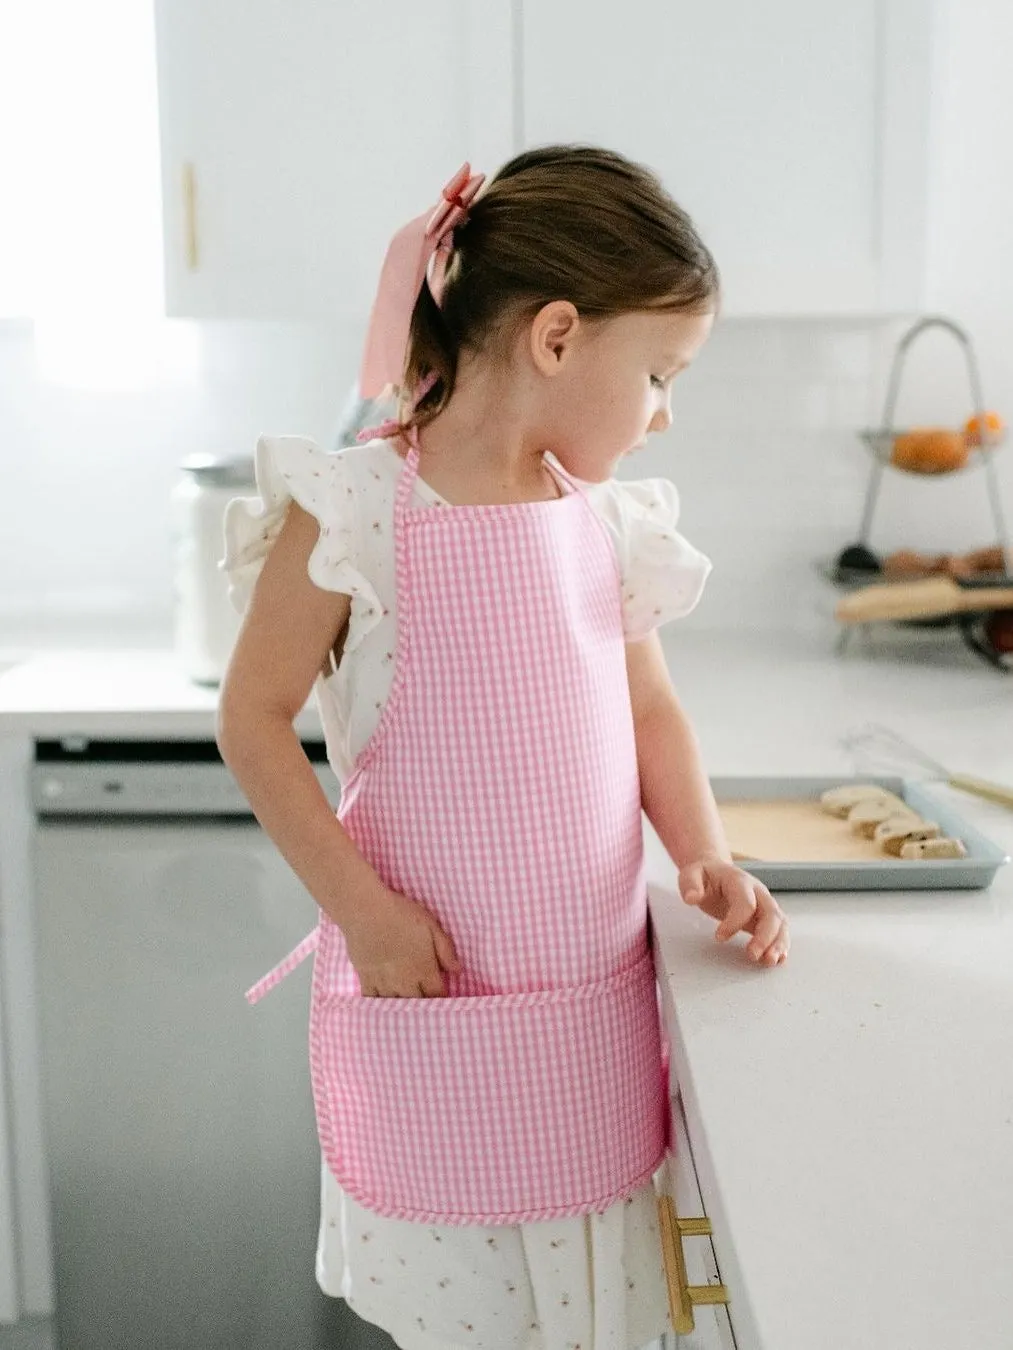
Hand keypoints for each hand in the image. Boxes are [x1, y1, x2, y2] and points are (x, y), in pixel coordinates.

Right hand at [341, 886, 461, 996]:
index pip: (437, 994)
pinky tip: (385, 1002)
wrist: (365, 910)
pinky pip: (374, 1001)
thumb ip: (446, 950)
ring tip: (408, 1002)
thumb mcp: (431, 925)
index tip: (442, 993)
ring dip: (404, 1005)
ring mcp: (384, 982)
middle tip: (426, 999)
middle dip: (424, 1003)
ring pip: (396, 1004)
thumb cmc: (401, 914)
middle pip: (417, 1003)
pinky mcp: (365, 979)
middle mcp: (404, 981)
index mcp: (423, 969)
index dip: (442, 996)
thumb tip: (457, 971)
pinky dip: (381, 1004)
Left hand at [678, 856, 789, 966]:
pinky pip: (779, 930)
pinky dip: (781, 945)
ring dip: (778, 944)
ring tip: (769, 962)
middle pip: (771, 914)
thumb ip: (690, 885)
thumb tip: (692, 898)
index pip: (745, 903)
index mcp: (739, 881)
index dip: (734, 922)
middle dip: (765, 937)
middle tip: (752, 955)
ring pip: (780, 924)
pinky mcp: (765, 917)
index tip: (719, 938)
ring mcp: (764, 904)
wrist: (716, 871)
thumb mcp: (691, 874)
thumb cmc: (705, 876)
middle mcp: (758, 892)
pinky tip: (777, 959)